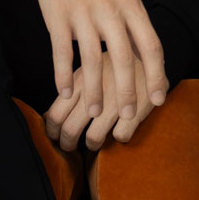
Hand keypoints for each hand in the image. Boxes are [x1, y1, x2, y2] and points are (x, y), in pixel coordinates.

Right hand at [33, 0, 168, 121]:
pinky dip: (62, 76)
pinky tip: (65, 94)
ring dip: (93, 90)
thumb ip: (136, 25)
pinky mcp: (57, 17)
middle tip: (128, 116)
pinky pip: (60, 52)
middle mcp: (109, 10)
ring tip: (95, 112)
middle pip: (122, 57)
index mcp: (131, 6)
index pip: (151, 45)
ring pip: (89, 60)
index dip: (156, 75)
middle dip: (127, 91)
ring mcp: (82, 14)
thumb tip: (150, 61)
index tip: (158, 100)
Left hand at [43, 51, 161, 151]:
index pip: (55, 114)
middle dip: (67, 144)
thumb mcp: (89, 71)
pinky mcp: (137, 107)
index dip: (53, 132)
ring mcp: (116, 101)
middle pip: (70, 130)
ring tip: (95, 143)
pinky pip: (121, 135)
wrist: (149, 52)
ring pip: (93, 138)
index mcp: (79, 82)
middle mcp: (94, 92)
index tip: (56, 137)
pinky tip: (120, 131)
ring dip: (92, 145)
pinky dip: (119, 138)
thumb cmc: (114, 66)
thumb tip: (48, 115)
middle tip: (70, 147)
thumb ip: (71, 91)